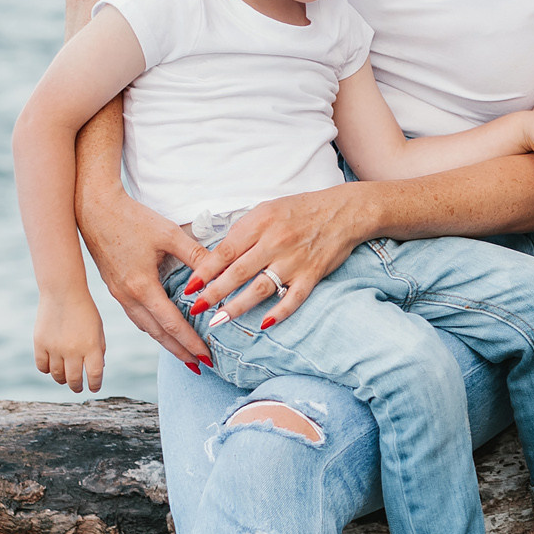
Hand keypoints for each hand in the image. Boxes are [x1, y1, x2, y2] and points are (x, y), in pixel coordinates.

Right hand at [33, 295, 107, 392]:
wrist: (63, 292)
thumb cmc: (84, 311)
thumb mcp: (98, 329)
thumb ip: (99, 350)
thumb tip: (97, 370)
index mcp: (91, 346)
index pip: (94, 375)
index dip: (95, 385)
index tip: (93, 388)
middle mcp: (73, 350)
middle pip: (74, 379)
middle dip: (77, 386)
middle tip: (78, 387)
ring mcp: (55, 348)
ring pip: (57, 375)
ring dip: (62, 379)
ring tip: (65, 378)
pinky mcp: (40, 344)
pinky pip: (42, 366)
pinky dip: (47, 369)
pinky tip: (52, 367)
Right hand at [76, 177, 211, 370]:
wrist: (93, 209)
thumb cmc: (131, 218)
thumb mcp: (168, 234)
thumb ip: (195, 255)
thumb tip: (221, 272)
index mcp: (142, 286)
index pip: (171, 323)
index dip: (190, 342)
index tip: (206, 357)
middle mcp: (128, 296)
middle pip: (157, 334)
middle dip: (180, 351)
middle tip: (200, 366)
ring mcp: (119, 294)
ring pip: (145, 328)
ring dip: (165, 343)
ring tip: (184, 354)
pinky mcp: (115, 288)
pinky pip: (136, 317)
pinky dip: (152, 329)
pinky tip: (161, 330)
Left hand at [190, 182, 376, 330]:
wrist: (344, 211)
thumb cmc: (301, 210)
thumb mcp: (267, 209)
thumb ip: (244, 231)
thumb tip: (219, 255)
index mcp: (260, 223)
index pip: (225, 251)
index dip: (205, 271)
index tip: (189, 287)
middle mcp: (275, 242)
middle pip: (238, 272)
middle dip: (214, 293)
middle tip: (197, 308)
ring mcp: (294, 260)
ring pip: (261, 288)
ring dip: (238, 306)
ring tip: (219, 320)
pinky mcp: (312, 273)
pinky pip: (294, 297)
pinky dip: (280, 312)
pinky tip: (264, 324)